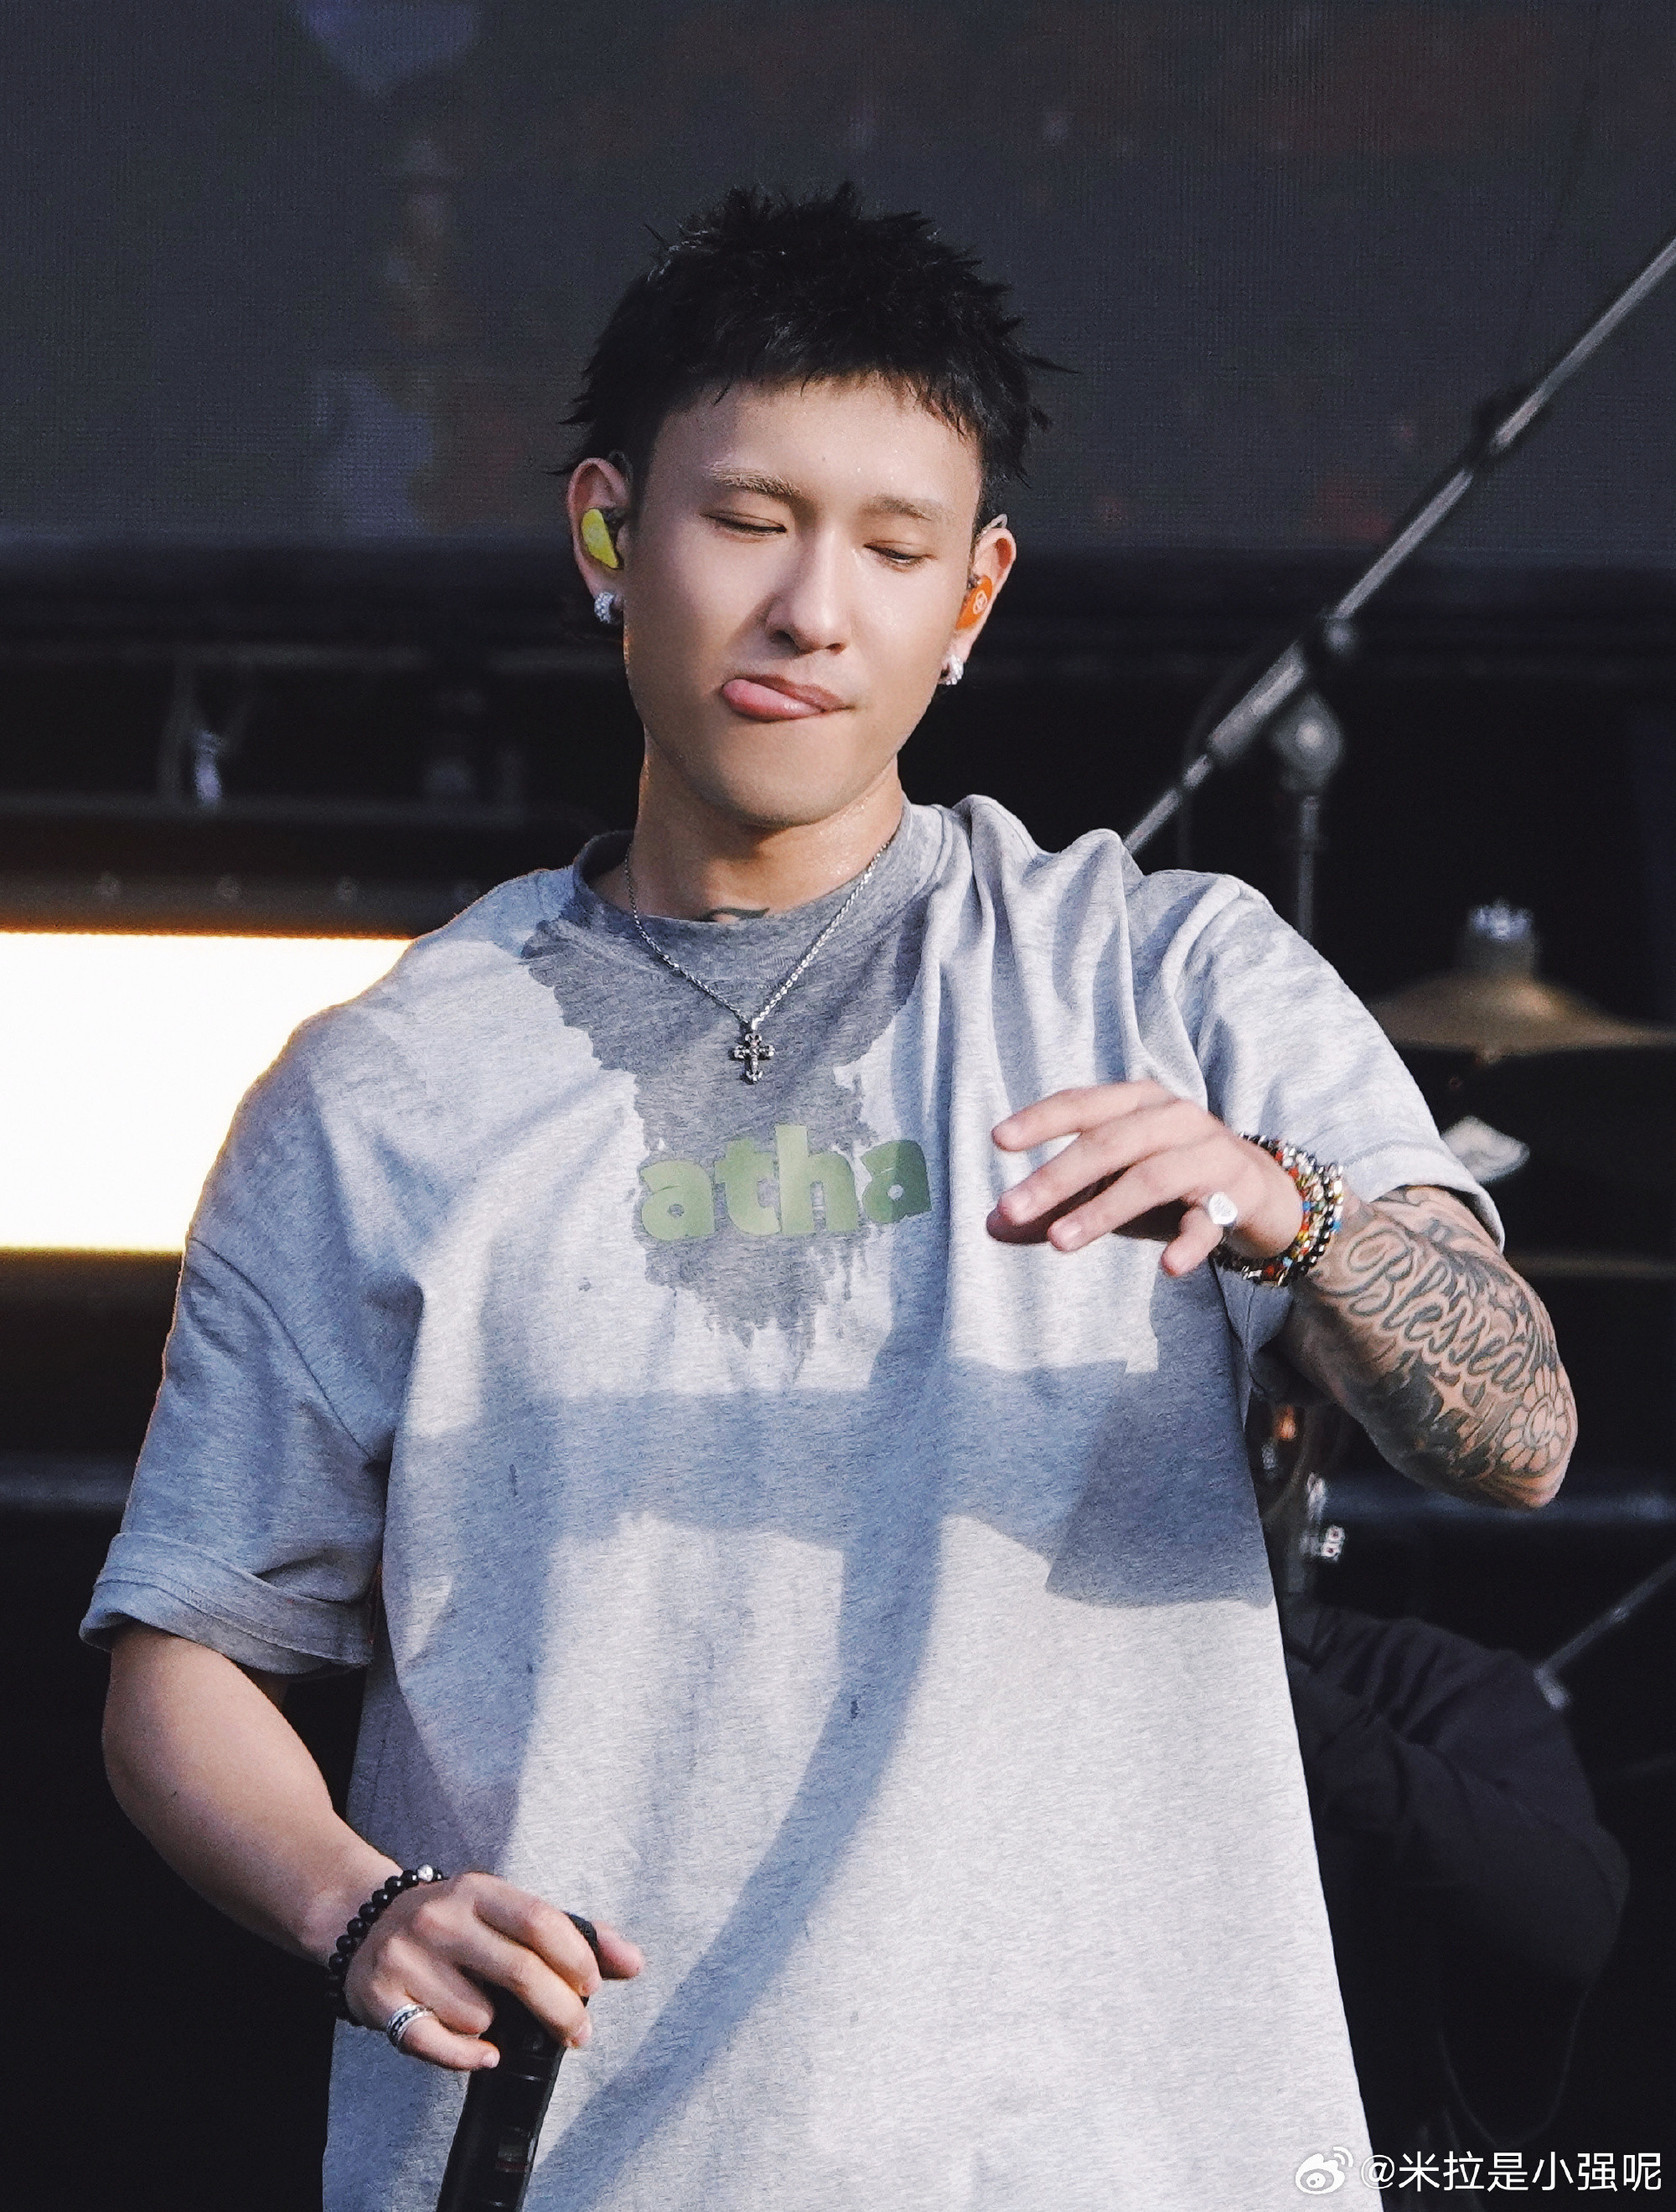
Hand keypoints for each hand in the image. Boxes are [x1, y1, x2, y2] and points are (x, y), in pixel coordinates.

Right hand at [343, 1871, 643, 2071]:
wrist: (359, 1921)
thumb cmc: (451, 1923)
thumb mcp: (503, 1912)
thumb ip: (568, 1935)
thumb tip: (634, 1962)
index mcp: (477, 1890)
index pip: (541, 1920)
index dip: (576, 1958)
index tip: (593, 1986)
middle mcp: (440, 1918)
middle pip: (519, 1970)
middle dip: (561, 2010)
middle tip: (579, 2033)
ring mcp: (406, 1957)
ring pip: (479, 2016)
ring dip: (498, 2028)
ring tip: (489, 2014)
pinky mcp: (380, 1998)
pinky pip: (437, 2045)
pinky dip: (468, 2057)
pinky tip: (484, 2051)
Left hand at [987, 1081, 1301, 1276]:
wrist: (1259, 1191)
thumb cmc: (1168, 1180)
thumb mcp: (1110, 1185)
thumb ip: (1056, 1203)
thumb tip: (992, 1226)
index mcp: (1138, 1101)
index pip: (1083, 1103)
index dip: (1041, 1120)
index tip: (998, 1140)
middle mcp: (1174, 1118)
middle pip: (1108, 1143)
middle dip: (1056, 1176)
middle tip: (1011, 1208)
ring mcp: (1207, 1155)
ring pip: (1150, 1178)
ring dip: (1102, 1210)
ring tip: (1059, 1242)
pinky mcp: (1235, 1198)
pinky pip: (1209, 1222)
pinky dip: (1189, 1243)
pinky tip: (1169, 1267)